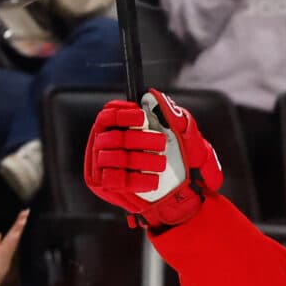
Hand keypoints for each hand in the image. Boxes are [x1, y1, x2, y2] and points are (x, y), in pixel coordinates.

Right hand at [83, 93, 221, 229]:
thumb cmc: (179, 156)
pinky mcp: (107, 187)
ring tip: (161, 163)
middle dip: (140, 139)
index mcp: (117, 127)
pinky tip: (153, 179)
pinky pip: (115, 180)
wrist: (182, 190)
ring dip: (142, 159)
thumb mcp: (181, 131)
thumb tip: (151, 95)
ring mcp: (103, 166)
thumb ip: (167, 111)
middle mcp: (105, 145)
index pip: (108, 116)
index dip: (123, 115)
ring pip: (115, 158)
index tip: (142, 118)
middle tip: (161, 142)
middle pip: (113, 137)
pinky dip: (137, 179)